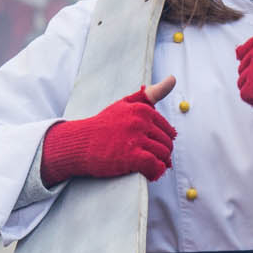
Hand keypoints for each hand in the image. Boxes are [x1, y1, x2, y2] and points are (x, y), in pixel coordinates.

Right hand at [42, 78, 177, 185]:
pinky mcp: (131, 157)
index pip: (166, 129)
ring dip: (160, 164)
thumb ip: (150, 94)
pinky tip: (150, 173)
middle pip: (167, 143)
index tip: (153, 148)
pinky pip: (155, 165)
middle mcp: (141, 121)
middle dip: (163, 153)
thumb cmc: (103, 125)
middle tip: (153, 160)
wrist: (79, 143)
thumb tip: (173, 79)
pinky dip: (155, 171)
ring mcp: (136, 139)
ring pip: (163, 154)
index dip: (163, 141)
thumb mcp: (125, 104)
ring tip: (151, 167)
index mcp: (142, 109)